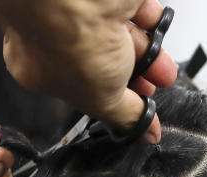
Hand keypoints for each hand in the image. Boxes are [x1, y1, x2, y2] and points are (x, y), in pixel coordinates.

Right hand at [0, 0, 177, 136]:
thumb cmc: (67, 40)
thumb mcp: (99, 97)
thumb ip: (126, 117)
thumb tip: (145, 135)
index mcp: (42, 65)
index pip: (81, 89)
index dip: (110, 101)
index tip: (133, 112)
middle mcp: (60, 35)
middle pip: (107, 63)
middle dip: (133, 81)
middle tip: (149, 90)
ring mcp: (88, 12)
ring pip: (126, 38)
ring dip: (150, 58)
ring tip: (164, 73)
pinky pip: (139, 11)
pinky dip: (154, 24)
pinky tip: (161, 35)